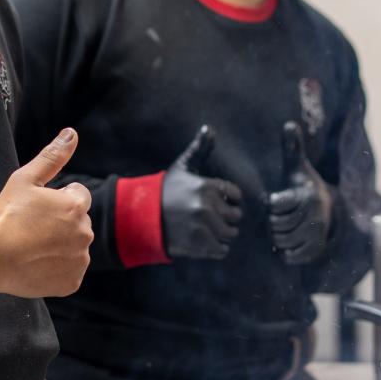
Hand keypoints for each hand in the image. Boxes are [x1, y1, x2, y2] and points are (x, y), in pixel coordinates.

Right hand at [0, 129, 92, 297]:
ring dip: (61, 245)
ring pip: (75, 247)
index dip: (58, 199)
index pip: (78, 195)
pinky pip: (69, 271)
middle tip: (32, 228)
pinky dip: (57, 268)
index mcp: (76, 206)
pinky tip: (36, 264)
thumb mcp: (25, 179)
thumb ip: (52, 156)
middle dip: (61, 222)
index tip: (38, 208)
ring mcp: (79, 260)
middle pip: (78, 222)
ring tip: (31, 247)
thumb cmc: (5, 215)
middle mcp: (85, 233)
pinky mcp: (72, 282)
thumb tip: (72, 133)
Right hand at [161, 126, 242, 259]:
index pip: (237, 195)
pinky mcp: (198, 245)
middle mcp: (207, 206)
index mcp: (207, 186)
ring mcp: (203, 227)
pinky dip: (218, 248)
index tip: (218, 200)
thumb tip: (210, 129)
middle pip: (236, 216)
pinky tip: (207, 241)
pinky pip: (222, 250)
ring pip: (230, 234)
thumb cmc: (166, 190)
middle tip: (213, 217)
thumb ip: (200, 148)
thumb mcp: (183, 167)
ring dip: (223, 233)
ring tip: (209, 229)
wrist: (143, 216)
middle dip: (228, 217)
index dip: (229, 198)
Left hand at [268, 121, 331, 264]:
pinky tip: (287, 241)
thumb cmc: (303, 186)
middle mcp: (314, 215)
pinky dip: (285, 251)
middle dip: (272, 222)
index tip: (276, 201)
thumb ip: (291, 147)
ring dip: (277, 237)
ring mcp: (317, 234)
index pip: (275, 205)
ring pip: (282, 241)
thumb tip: (289, 123)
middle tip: (277, 217)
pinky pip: (290, 256)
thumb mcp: (297, 167)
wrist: (326, 208)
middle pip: (276, 225)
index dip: (271, 204)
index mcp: (306, 195)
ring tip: (281, 228)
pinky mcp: (316, 250)